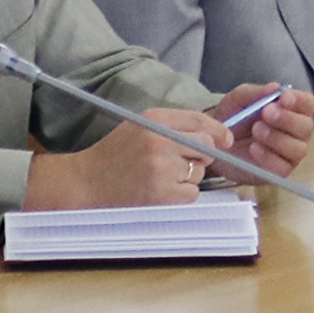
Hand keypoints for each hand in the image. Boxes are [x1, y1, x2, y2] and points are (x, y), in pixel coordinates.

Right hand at [22, 110, 209, 208]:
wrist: (88, 180)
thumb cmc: (117, 152)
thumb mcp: (142, 125)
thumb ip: (176, 125)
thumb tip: (218, 136)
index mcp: (155, 119)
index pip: (200, 121)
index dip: (218, 131)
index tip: (225, 139)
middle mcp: (160, 141)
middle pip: (206, 147)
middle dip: (200, 155)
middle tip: (178, 160)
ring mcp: (161, 168)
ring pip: (199, 172)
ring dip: (188, 175)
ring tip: (161, 175)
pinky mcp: (161, 193)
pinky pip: (191, 193)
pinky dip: (182, 193)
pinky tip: (162, 189)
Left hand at [209, 84, 313, 176]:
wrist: (216, 143)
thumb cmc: (233, 118)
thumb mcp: (239, 100)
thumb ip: (256, 93)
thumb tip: (274, 87)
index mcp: (293, 110)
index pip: (308, 104)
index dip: (299, 100)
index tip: (283, 98)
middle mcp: (297, 132)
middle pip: (306, 126)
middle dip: (287, 119)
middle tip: (266, 113)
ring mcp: (290, 154)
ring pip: (298, 148)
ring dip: (277, 138)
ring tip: (256, 131)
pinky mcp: (279, 172)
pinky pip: (283, 168)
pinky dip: (269, 157)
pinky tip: (254, 148)